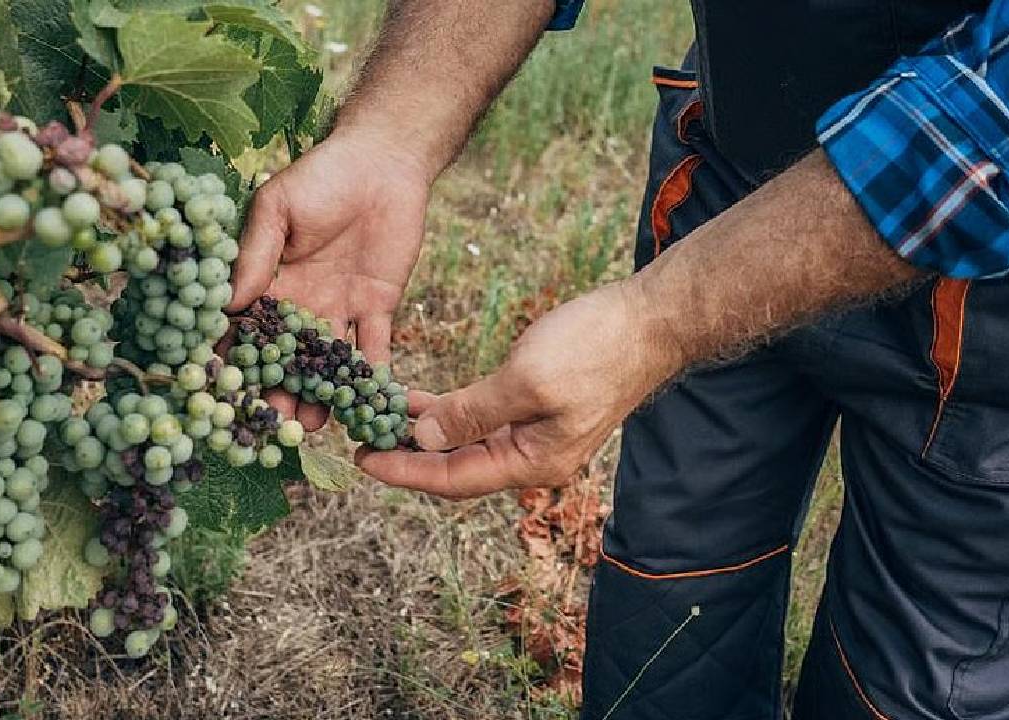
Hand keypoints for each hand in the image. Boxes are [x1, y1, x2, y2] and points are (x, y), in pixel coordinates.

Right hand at [229, 128, 431, 428]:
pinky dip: (374, 379)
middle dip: (277, 392)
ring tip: (310, 427)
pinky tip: (367, 407)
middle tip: (270, 425)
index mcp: (269, 283)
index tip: (222, 393)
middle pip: (286, 359)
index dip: (234, 360)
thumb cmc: (320, 176)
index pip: (246, 329)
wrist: (383, 162)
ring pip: (326, 364)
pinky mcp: (377, 308)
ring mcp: (338, 310)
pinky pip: (375, 350)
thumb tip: (228, 303)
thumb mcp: (277, 209)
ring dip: (319, 396)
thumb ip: (255, 254)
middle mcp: (301, 305)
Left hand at [357, 284, 679, 498]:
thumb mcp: (527, 380)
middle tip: (358, 438)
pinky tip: (414, 399)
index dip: (404, 472)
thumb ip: (473, 412)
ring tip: (375, 417)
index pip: (454, 480)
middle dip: (406, 455)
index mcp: (532, 463)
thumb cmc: (596, 347)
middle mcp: (532, 459)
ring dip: (422, 432)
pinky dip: (446, 411)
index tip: (361, 460)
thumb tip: (424, 437)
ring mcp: (535, 435)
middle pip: (455, 468)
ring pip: (464, 444)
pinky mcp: (535, 408)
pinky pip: (479, 420)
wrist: (651, 320)